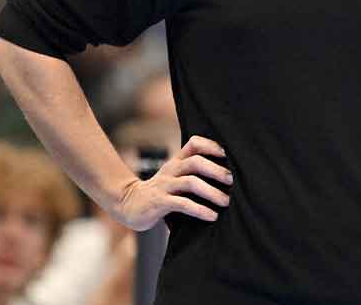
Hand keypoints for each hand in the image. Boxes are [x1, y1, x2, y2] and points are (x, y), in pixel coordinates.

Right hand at [112, 135, 231, 230]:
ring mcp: (164, 185)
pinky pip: (182, 204)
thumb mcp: (175, 177)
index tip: (229, 155)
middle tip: (232, 181)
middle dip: (217, 170)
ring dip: (212, 192)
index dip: (212, 146)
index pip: (194, 144)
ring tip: (226, 202)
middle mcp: (171, 169)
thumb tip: (228, 177)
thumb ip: (193, 174)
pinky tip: (212, 216)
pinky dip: (200, 210)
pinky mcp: (159, 202)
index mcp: (176, 161)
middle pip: (196, 162)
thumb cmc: (161, 192)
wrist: (128, 204)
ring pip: (191, 182)